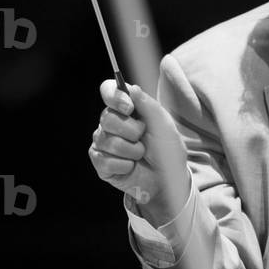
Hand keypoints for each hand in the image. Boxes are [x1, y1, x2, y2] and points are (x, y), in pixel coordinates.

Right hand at [89, 80, 189, 224]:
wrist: (168, 179)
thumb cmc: (166, 149)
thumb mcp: (164, 126)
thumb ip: (149, 106)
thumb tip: (132, 89)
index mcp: (126, 108)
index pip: (108, 91)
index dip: (114, 96)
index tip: (129, 107)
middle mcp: (110, 123)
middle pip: (107, 118)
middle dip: (131, 131)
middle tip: (143, 138)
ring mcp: (103, 143)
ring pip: (108, 141)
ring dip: (132, 151)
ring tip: (141, 154)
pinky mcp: (101, 164)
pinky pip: (106, 161)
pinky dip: (125, 166)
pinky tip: (131, 167)